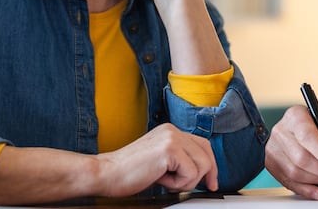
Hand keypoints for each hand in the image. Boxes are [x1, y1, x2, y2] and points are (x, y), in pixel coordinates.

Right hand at [94, 123, 217, 194]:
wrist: (106, 173)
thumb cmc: (128, 172)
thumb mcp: (159, 162)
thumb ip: (178, 160)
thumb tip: (201, 172)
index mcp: (169, 131)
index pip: (202, 144)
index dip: (210, 164)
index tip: (211, 181)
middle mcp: (172, 130)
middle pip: (206, 153)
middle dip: (207, 174)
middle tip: (200, 187)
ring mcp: (171, 138)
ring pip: (202, 165)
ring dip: (186, 181)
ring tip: (165, 180)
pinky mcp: (169, 150)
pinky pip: (191, 173)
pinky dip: (178, 183)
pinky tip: (160, 179)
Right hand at [264, 106, 317, 199]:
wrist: (310, 136)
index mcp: (296, 115)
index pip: (307, 135)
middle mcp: (280, 130)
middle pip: (301, 157)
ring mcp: (273, 149)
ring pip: (294, 172)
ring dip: (317, 180)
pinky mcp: (271, 165)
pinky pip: (288, 183)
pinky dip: (306, 190)